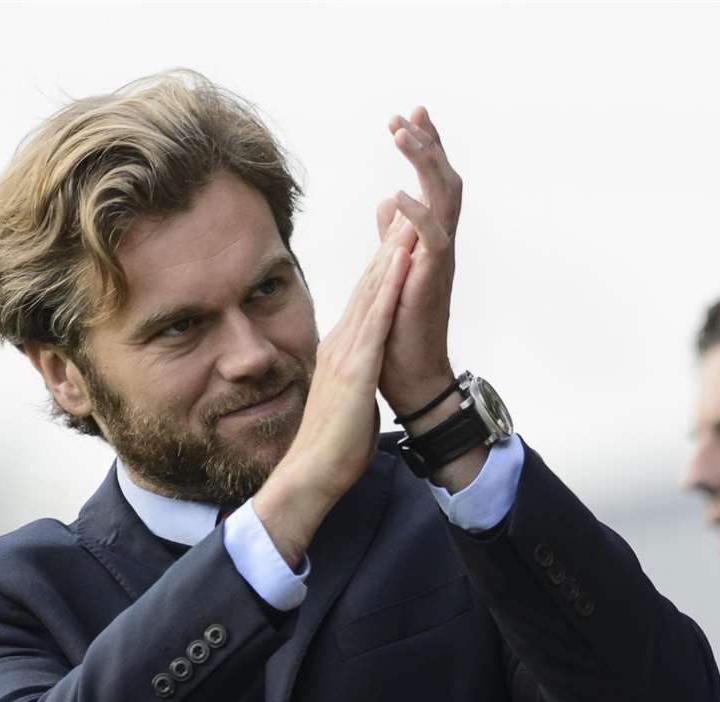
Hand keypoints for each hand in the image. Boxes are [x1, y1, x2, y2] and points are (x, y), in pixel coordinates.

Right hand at [254, 217, 412, 565]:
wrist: (311, 473)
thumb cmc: (331, 447)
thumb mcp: (348, 403)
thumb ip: (355, 383)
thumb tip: (363, 380)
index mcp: (340, 352)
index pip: (365, 301)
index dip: (381, 266)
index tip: (398, 237)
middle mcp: (340, 344)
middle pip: (367, 286)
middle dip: (388, 246)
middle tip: (405, 209)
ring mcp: (346, 353)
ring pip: (372, 293)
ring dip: (391, 254)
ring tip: (408, 218)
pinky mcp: (355, 368)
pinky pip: (377, 319)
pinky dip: (390, 287)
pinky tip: (402, 260)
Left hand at [374, 107, 463, 419]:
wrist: (411, 378)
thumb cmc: (401, 333)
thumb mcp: (391, 272)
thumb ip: (393, 237)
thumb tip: (386, 201)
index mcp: (429, 240)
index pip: (431, 183)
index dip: (424, 148)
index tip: (408, 115)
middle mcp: (440, 245)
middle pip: (444, 181)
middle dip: (428, 143)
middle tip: (410, 112)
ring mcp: (440, 261)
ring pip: (444, 198)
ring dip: (424, 163)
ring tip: (403, 133)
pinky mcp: (433, 280)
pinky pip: (432, 239)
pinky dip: (417, 215)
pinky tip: (398, 193)